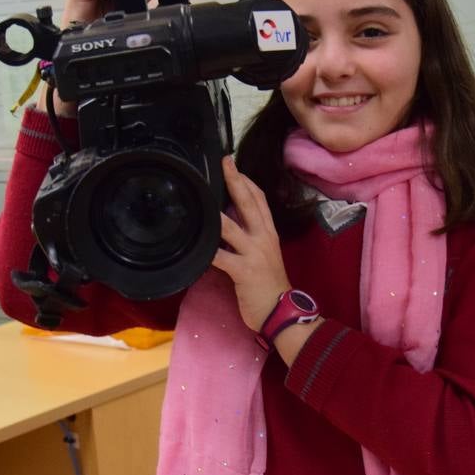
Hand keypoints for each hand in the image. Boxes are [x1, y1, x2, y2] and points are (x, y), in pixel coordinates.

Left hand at [211, 156, 290, 333]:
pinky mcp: (243, 271)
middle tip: (224, 164)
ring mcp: (253, 253)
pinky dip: (206, 252)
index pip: (260, 199)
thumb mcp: (265, 254)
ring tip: (199, 200)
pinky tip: (192, 248)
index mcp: (269, 233)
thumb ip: (251, 237)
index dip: (247, 181)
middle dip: (235, 181)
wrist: (281, 310)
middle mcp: (263, 237)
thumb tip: (228, 222)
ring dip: (214, 214)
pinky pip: (220, 258)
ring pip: (231, 227)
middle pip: (248, 203)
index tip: (234, 166)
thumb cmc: (270, 284)